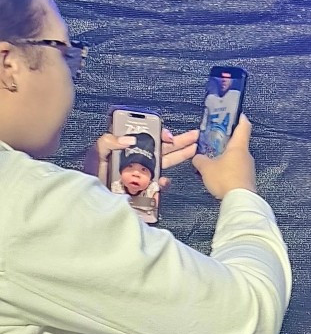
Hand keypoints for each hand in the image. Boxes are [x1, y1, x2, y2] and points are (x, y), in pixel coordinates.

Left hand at [82, 125, 198, 191]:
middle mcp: (139, 160)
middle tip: (195, 136)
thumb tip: (131, 139)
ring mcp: (144, 175)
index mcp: (129, 149)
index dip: (160, 134)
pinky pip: (159, 186)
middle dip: (179, 143)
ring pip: (165, 164)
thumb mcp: (97, 152)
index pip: (149, 138)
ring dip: (180, 156)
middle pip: (162, 149)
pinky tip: (164, 180)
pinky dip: (163, 182)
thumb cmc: (93, 174)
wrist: (92, 199)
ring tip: (193, 149)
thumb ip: (109, 141)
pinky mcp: (145, 190)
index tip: (169, 135)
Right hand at [193, 115, 256, 198]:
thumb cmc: (225, 178)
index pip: (243, 126)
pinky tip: (218, 174)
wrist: (240, 201)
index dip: (240, 118)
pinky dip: (228, 168)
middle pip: (238, 143)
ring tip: (212, 158)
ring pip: (237, 157)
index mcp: (239, 146)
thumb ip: (200, 160)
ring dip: (226, 156)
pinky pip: (237, 169)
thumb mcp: (206, 168)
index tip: (235, 113)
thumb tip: (197, 157)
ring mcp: (248, 168)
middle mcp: (246, 155)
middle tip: (214, 139)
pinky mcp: (247, 179)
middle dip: (227, 140)